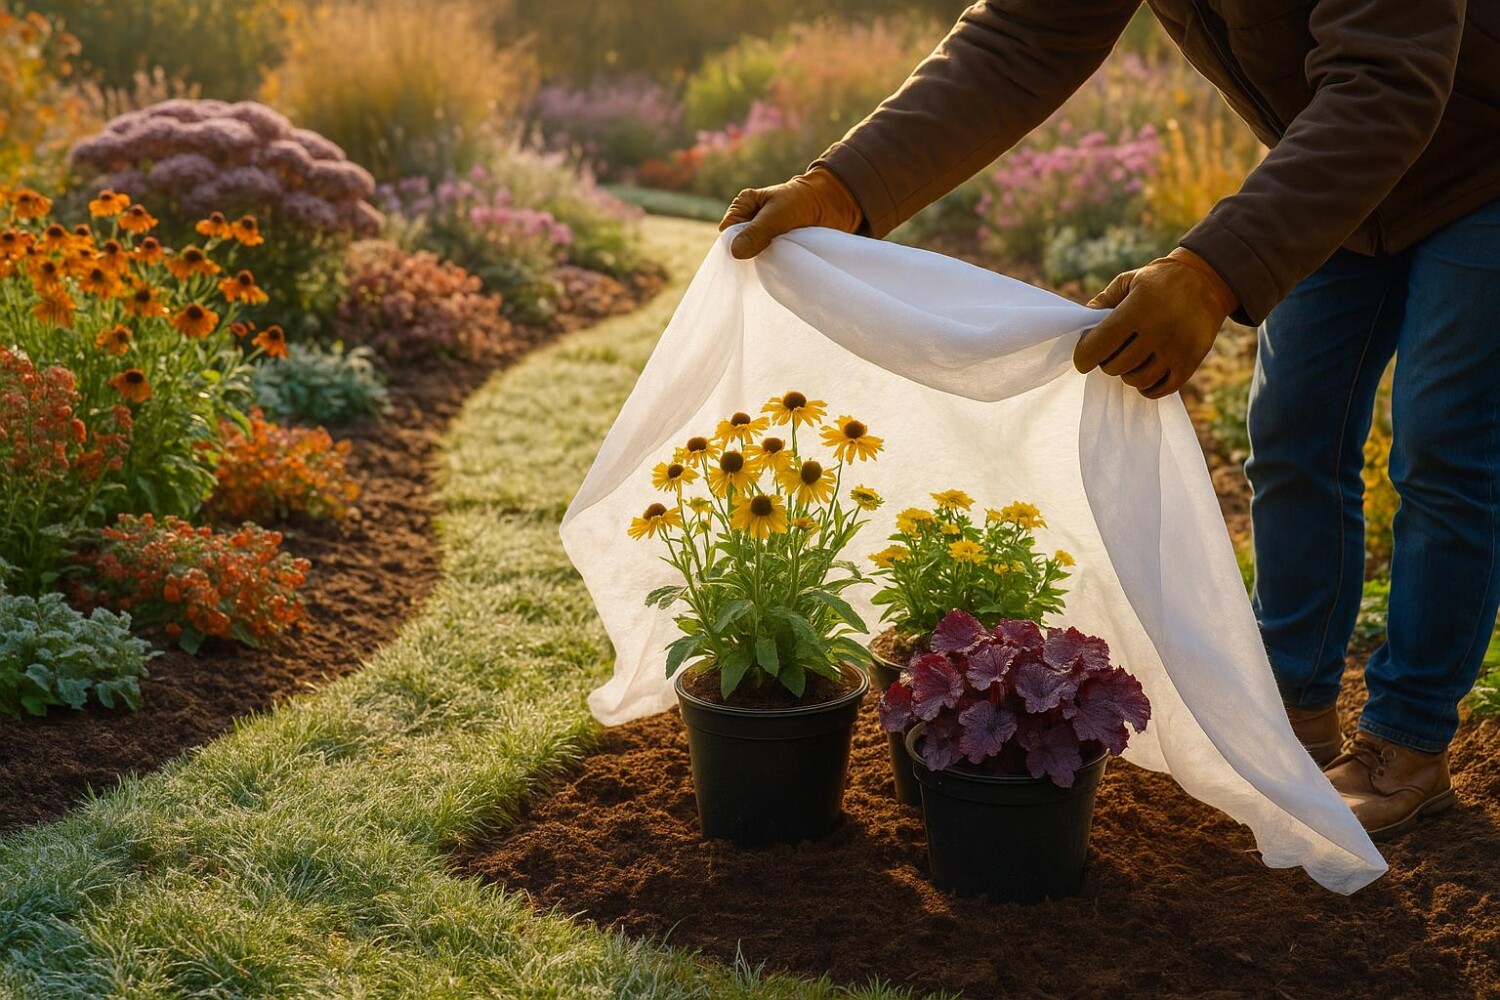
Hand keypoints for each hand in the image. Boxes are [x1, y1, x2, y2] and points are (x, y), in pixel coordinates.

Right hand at [718, 167, 863, 259]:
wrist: (831, 203)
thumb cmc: (802, 202)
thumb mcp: (777, 215)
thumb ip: (756, 232)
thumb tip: (735, 252)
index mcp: (744, 205)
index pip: (728, 230)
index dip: (735, 243)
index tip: (750, 251)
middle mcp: (750, 220)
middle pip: (739, 244)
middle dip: (749, 254)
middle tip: (766, 257)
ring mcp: (763, 235)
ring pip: (753, 254)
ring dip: (763, 259)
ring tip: (776, 259)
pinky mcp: (775, 246)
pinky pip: (767, 259)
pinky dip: (772, 263)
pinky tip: (779, 265)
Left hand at [1073, 248, 1237, 398]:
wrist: (1206, 280)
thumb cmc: (1159, 281)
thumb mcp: (1127, 281)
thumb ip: (1101, 303)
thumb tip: (1080, 329)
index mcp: (1137, 310)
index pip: (1098, 346)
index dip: (1084, 356)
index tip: (1083, 358)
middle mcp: (1157, 332)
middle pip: (1115, 366)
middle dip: (1106, 362)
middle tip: (1112, 351)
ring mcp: (1176, 350)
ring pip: (1136, 380)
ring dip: (1126, 374)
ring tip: (1130, 359)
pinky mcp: (1190, 362)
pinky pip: (1159, 390)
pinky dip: (1146, 387)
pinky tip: (1145, 373)